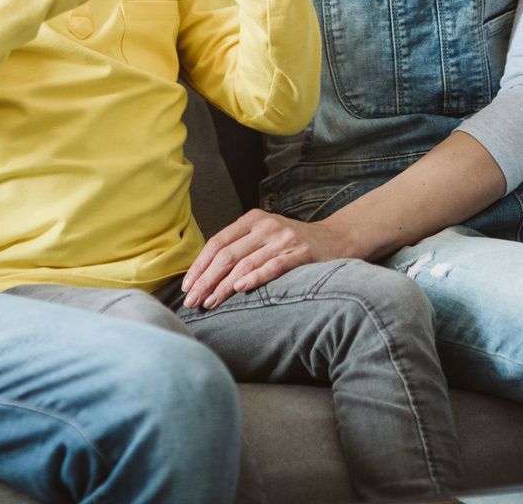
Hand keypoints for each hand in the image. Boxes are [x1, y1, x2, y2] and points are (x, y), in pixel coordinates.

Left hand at [181, 208, 349, 307]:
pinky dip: (254, 278)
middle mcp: (266, 226)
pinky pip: (273, 267)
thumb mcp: (264, 236)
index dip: (200, 265)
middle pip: (227, 255)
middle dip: (206, 280)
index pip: (217, 242)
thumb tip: (204, 275)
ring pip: (245, 263)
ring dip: (224, 286)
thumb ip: (240, 247)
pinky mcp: (300, 253)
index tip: (187, 286)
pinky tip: (240, 289)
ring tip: (210, 302)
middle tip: (192, 301)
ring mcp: (283, 239)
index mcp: (252, 219)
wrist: (335, 239)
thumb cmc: (291, 243)